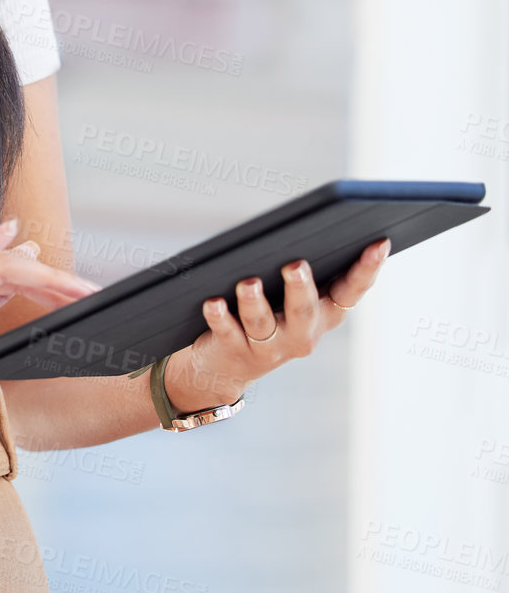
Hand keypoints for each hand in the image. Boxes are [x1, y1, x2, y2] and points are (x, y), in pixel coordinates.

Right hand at [0, 217, 100, 429]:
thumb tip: (17, 282)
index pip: (9, 274)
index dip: (48, 283)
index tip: (81, 293)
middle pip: (12, 268)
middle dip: (55, 282)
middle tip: (91, 292)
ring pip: (2, 268)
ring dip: (45, 279)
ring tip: (77, 290)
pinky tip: (15, 239)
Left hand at [163, 237, 391, 413]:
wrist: (228, 366)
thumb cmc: (268, 313)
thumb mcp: (292, 295)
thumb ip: (304, 268)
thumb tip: (303, 226)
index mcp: (324, 313)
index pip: (352, 291)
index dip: (367, 269)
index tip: (379, 242)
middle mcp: (302, 334)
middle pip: (304, 310)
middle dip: (301, 288)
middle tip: (295, 265)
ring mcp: (270, 347)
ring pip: (263, 324)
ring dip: (254, 302)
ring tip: (248, 283)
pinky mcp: (235, 353)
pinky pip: (228, 333)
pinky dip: (220, 317)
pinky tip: (213, 302)